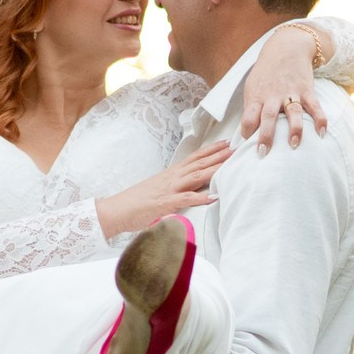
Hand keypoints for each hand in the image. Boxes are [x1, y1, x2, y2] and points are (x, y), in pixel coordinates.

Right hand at [95, 138, 233, 237]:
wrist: (117, 210)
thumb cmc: (137, 202)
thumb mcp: (160, 191)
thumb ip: (175, 188)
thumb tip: (188, 188)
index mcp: (171, 174)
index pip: (194, 158)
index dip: (211, 150)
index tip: (226, 143)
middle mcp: (172, 178)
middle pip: (199, 163)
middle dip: (219, 155)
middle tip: (237, 148)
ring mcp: (169, 189)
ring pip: (196, 176)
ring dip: (214, 169)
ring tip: (230, 164)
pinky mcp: (165, 203)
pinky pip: (185, 199)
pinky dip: (200, 198)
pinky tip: (213, 196)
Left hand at [238, 25, 329, 150]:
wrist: (286, 48)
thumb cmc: (266, 73)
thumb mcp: (253, 87)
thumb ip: (251, 108)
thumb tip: (247, 132)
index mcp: (257, 96)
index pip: (248, 115)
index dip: (246, 129)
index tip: (245, 143)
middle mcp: (273, 95)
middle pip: (268, 116)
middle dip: (265, 136)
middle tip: (263, 153)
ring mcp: (291, 93)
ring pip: (292, 112)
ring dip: (294, 129)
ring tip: (294, 145)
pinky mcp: (306, 90)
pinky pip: (314, 106)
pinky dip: (320, 119)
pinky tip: (322, 133)